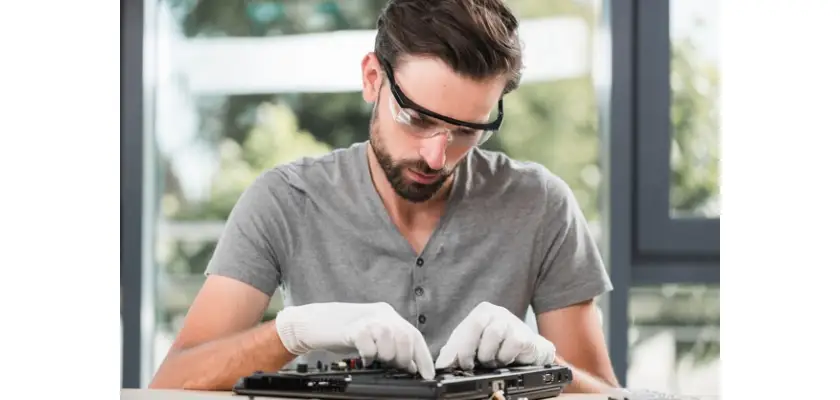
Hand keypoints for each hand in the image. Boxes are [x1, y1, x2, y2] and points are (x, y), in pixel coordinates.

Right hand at [274, 302, 434, 379]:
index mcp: (388, 315)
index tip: (427, 375)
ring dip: (387, 356)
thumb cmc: (343, 332)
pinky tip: (364, 359)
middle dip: (405, 357)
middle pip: (405, 336)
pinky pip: (368, 344)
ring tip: (378, 360)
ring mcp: (367, 319)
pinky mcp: (353, 328)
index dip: (424, 356)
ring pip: (390, 338)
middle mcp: (381, 314)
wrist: (316, 322)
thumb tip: (411, 366)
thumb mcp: (372, 337)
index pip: (414, 334)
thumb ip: (391, 346)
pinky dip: (369, 355)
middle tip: (397, 367)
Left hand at [435, 302, 555, 369]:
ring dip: (488, 355)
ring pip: (493, 336)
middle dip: (468, 349)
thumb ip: (456, 351)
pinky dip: (504, 358)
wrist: (529, 349)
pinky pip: (509, 348)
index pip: (463, 327)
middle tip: (468, 366)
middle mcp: (497, 312)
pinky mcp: (524, 335)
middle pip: (476, 325)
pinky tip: (505, 359)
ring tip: (490, 361)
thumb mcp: (475, 345)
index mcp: (482, 312)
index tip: (447, 364)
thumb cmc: (500, 345)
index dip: (455, 348)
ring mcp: (511, 322)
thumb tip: (442, 364)